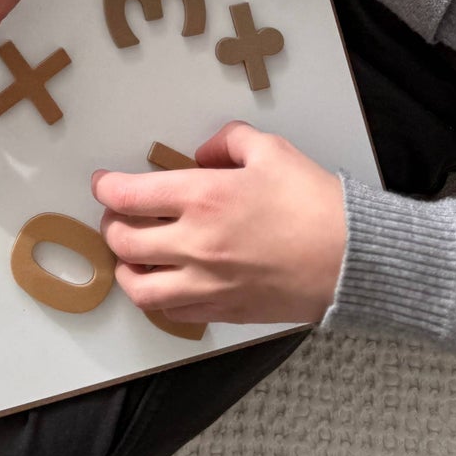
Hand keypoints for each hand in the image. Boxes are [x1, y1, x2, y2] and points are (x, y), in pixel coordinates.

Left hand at [93, 122, 346, 325]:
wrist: (352, 259)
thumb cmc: (315, 205)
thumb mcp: (271, 151)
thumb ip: (229, 142)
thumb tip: (204, 153)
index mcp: (203, 198)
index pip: (129, 196)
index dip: (106, 188)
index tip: (103, 184)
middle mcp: (195, 244)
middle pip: (124, 240)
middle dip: (111, 225)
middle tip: (117, 216)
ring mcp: (207, 284)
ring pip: (139, 286)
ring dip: (126, 268)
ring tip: (131, 255)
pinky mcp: (223, 310)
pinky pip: (172, 313)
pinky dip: (157, 298)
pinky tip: (164, 284)